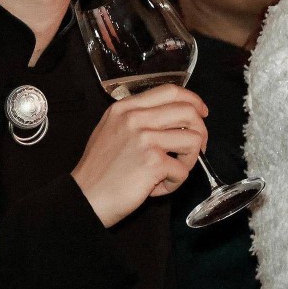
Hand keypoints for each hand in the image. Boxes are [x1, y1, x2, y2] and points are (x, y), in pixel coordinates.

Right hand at [71, 84, 207, 226]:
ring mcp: (145, 138)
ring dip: (188, 161)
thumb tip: (173, 118)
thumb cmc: (99, 170)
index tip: (201, 113)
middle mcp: (135, 118)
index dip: (192, 100)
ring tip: (171, 172)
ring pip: (193, 140)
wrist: (86, 197)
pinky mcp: (154, 162)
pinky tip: (156, 188)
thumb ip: (136, 118)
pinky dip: (174, 183)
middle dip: (200, 132)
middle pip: (188, 112)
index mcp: (125, 107)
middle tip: (196, 148)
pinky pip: (183, 171)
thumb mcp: (111, 129)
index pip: (170, 91)